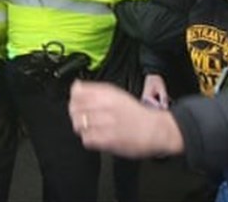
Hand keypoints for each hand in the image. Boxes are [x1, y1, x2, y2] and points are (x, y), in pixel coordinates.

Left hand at [69, 80, 183, 158]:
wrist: (154, 130)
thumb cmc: (136, 113)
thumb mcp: (117, 94)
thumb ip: (95, 90)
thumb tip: (76, 87)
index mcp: (108, 93)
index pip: (78, 91)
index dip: (73, 97)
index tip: (76, 100)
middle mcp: (106, 106)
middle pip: (75, 108)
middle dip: (75, 112)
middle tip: (82, 115)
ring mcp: (106, 123)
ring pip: (79, 124)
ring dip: (81, 126)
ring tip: (90, 126)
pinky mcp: (107, 140)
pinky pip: (86, 139)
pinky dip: (88, 138)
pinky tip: (96, 135)